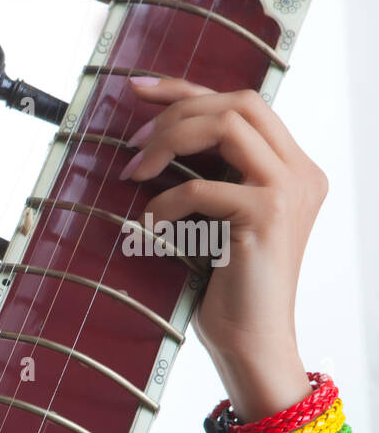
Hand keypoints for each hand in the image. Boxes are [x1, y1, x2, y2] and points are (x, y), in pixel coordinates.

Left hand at [118, 76, 327, 370]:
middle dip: (177, 111)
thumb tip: (148, 144)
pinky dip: (166, 203)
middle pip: (239, 102)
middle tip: (133, 145)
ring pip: (228, 126)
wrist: (250, 343)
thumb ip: (204, 180)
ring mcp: (290, 190)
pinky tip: (149, 228)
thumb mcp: (212, 221)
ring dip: (170, 142)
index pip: (241, 104)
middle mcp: (299, 171)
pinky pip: (204, 187)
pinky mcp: (270, 215)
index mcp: (290, 167)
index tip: (137, 90)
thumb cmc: (223, 289)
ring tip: (135, 173)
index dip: (186, 88)